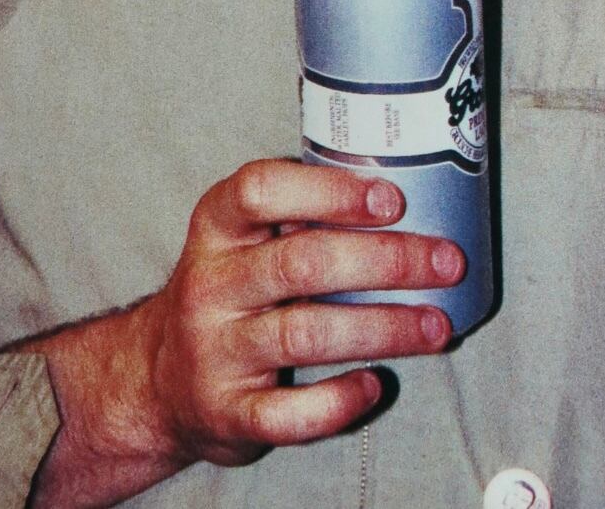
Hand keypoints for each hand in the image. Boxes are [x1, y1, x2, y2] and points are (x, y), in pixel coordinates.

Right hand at [26, 158, 463, 507]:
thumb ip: (300, 214)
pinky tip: (374, 384)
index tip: (392, 199)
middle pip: (301, 262)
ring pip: (304, 334)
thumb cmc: (229, 290)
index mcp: (216, 227)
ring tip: (437, 326)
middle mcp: (210, 284)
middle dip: (385, 260)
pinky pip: (289, 414)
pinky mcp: (227, 412)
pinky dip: (338, 402)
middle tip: (446, 261)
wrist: (158, 377)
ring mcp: (215, 351)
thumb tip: (403, 195)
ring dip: (383, 328)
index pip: (260, 189)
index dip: (329, 191)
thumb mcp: (242, 238)